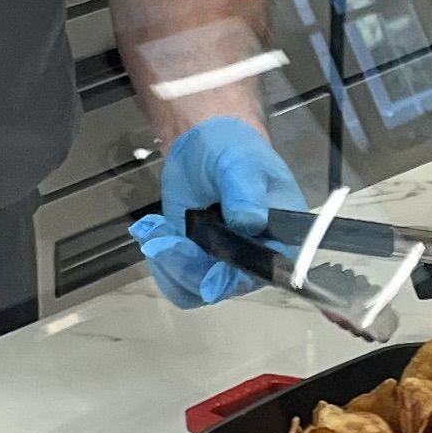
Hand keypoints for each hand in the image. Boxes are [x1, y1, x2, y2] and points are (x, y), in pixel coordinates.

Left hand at [132, 114, 300, 308]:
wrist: (206, 145)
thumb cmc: (235, 150)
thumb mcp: (242, 165)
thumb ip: (246, 193)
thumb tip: (250, 223)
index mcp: (279, 239)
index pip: (264, 273)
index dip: (235, 279)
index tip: (209, 276)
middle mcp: (253, 259)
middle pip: (222, 286)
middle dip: (190, 267)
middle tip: (164, 240)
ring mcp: (221, 262)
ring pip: (194, 287)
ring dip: (169, 264)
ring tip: (155, 229)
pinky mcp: (193, 259)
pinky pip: (175, 278)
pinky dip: (159, 262)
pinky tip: (152, 230)